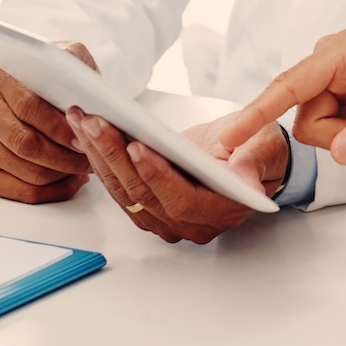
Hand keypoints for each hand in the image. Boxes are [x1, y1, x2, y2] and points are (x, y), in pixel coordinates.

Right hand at [0, 42, 96, 203]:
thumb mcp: (70, 59)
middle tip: (88, 159)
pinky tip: (68, 183)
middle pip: (23, 142)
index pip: (28, 106)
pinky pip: (12, 189)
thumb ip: (79, 70)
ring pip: (21, 167)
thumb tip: (89, 97)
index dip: (58, 127)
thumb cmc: (57, 77)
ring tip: (83, 168)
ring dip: (58, 174)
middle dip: (61, 156)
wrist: (38, 85)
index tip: (83, 138)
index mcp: (3, 77)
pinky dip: (45, 191)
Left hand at [68, 110, 290, 244]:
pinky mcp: (150, 207)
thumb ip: (252, 162)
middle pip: (144, 196)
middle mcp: (191, 224)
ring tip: (83, 120)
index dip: (157, 176)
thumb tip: (244, 179)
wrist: (247, 153)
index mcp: (223, 211)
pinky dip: (102, 161)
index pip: (181, 200)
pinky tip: (88, 134)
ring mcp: (167, 220)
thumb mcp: (263, 146)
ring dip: (100, 156)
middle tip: (95, 122)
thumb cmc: (256, 148)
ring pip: (125, 193)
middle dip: (116, 157)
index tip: (137, 145)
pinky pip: (120, 189)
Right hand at [216, 17, 345, 166]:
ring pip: (322, 124)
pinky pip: (338, 121)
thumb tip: (340, 153)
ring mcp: (339, 73)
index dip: (256, 114)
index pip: (289, 87)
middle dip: (341, 133)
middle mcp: (333, 59)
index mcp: (345, 52)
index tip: (227, 139)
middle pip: (308, 119)